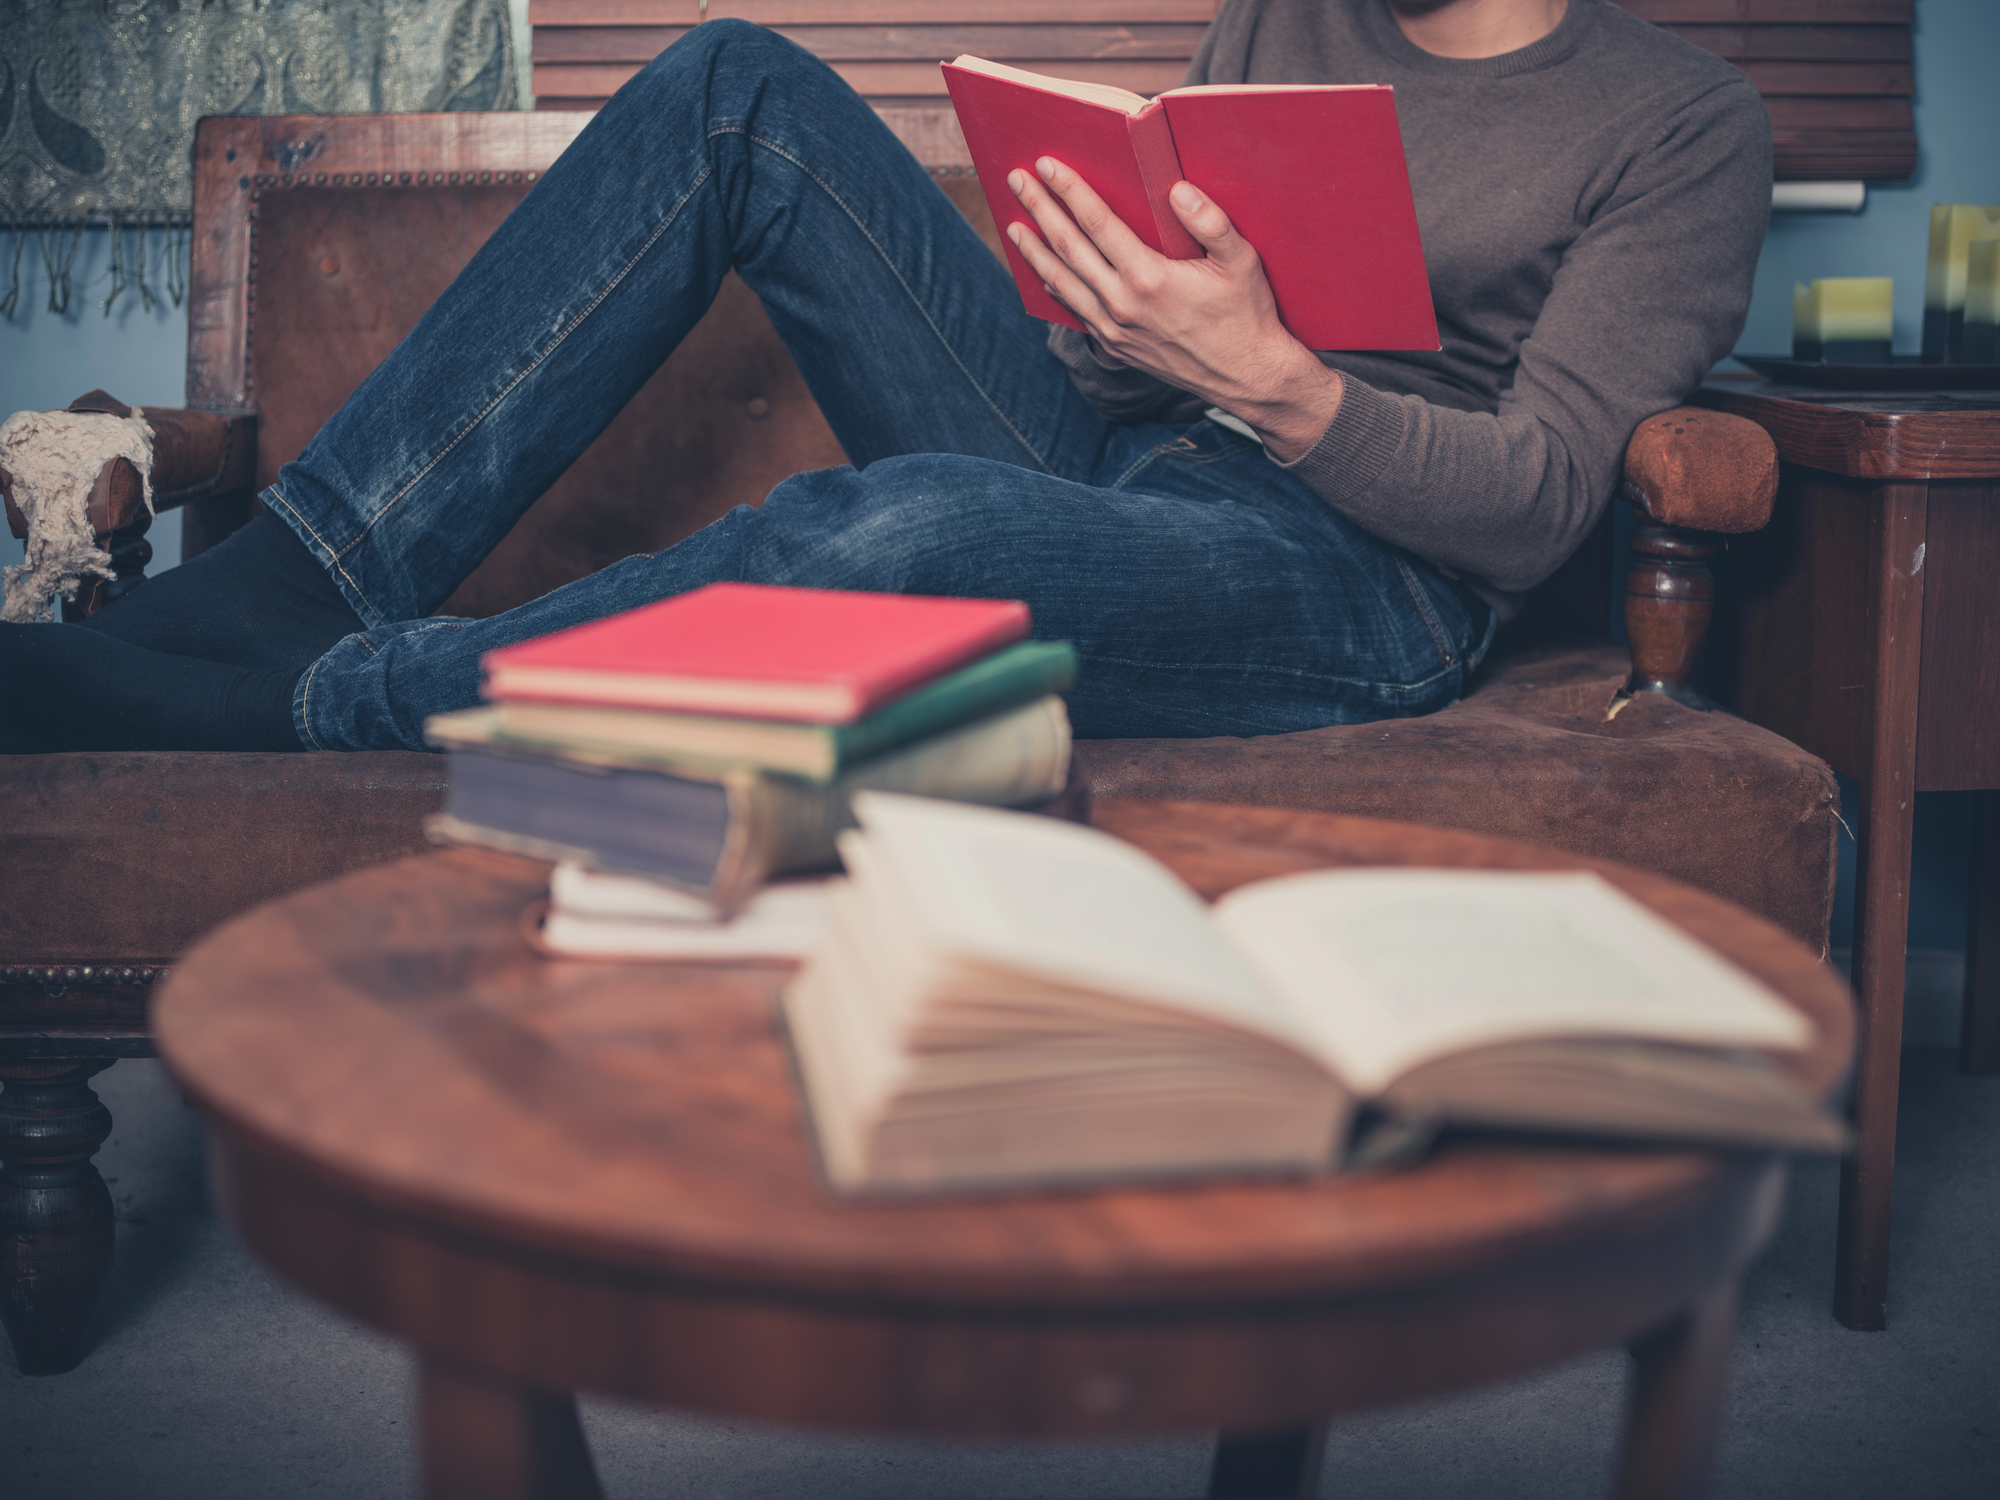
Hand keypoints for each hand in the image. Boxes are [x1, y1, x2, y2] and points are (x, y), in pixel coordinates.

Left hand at [1006, 157, 1341, 461]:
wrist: (1246, 378)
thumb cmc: (1247, 315)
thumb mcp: (1242, 262)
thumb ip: (1211, 222)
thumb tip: (1178, 190)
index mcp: (1150, 278)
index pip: (1098, 223)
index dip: (1069, 191)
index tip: (1047, 165)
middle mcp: (1124, 305)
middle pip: (1069, 248)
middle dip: (1040, 209)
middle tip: (1017, 180)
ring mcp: (1115, 329)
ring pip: (1063, 282)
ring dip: (1036, 251)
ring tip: (1015, 226)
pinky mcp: (1116, 346)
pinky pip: (1076, 311)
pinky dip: (1056, 287)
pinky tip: (1045, 272)